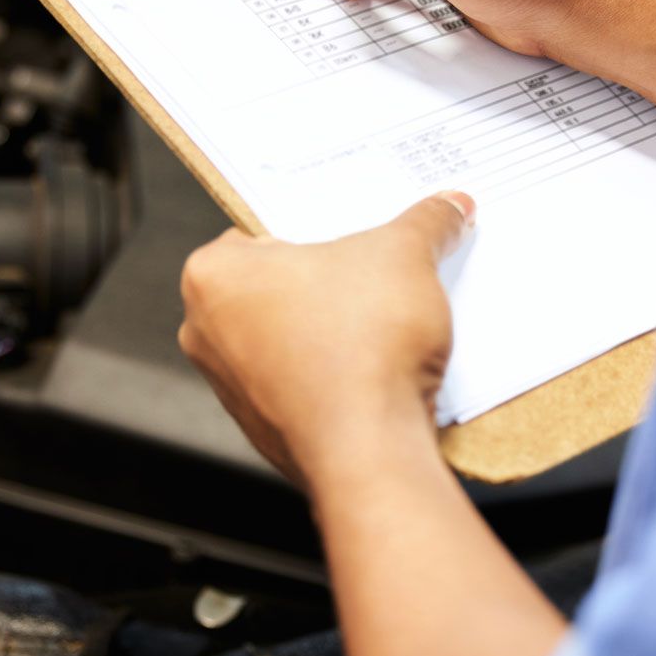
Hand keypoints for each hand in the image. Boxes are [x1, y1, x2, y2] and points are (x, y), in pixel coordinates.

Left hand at [178, 192, 473, 488]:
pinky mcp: (264, 430)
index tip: (357, 238)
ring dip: (330, 332)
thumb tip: (450, 207)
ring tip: (382, 326)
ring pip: (289, 340)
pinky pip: (302, 386)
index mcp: (212, 275)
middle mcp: (205, 332)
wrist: (369, 448)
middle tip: (376, 275)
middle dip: (325, 283)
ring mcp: (231, 389)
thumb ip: (425, 222)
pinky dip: (333, 377)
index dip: (319, 233)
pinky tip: (375, 373)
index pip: (266, 233)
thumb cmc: (361, 343)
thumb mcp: (406, 255)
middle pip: (277, 287)